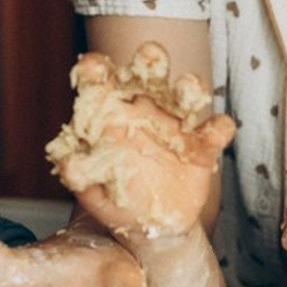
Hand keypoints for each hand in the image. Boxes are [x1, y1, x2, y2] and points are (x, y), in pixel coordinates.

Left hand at [45, 43, 234, 240]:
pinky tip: (215, 132)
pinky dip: (218, 128)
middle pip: (148, 72)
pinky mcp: (201, 146)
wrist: (152, 229)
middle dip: (150, 59)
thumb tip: (68, 164)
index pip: (100, 80)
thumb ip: (81, 176)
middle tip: (150, 56)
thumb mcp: (94, 192)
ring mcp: (175, 124)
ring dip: (189, 86)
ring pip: (186, 92)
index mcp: (110, 112)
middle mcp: (144, 108)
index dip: (96, 69)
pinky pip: (214, 130)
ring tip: (188, 91)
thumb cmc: (116, 201)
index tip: (93, 68)